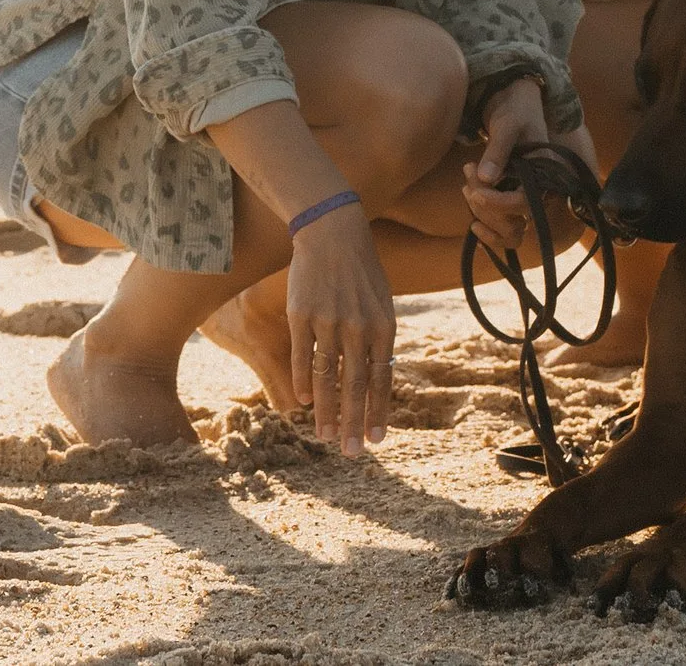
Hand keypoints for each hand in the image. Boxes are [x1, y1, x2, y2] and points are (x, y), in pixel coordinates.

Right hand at [284, 205, 392, 455]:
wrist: (334, 233)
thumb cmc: (360, 272)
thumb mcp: (381, 304)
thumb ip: (379, 339)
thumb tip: (380, 375)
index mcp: (383, 326)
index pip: (381, 378)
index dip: (378, 410)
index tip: (376, 439)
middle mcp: (358, 327)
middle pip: (355, 384)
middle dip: (354, 422)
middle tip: (351, 452)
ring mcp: (329, 321)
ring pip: (327, 376)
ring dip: (327, 410)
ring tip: (325, 437)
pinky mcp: (302, 315)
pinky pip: (302, 356)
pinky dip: (302, 382)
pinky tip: (304, 403)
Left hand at [461, 78, 598, 257]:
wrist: (515, 105)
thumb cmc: (515, 111)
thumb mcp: (506, 125)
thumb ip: (497, 151)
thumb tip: (485, 179)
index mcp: (545, 173)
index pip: (524, 202)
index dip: (498, 203)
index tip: (475, 190)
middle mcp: (541, 190)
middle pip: (515, 221)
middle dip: (486, 207)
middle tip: (467, 179)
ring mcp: (527, 196)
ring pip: (509, 228)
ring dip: (484, 216)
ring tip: (466, 187)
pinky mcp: (514, 197)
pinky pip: (505, 225)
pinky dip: (488, 226)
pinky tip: (471, 217)